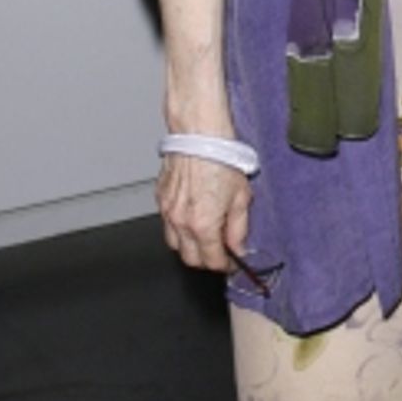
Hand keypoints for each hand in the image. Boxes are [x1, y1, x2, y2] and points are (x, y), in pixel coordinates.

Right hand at [158, 152, 250, 273]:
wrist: (199, 135)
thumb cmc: (221, 159)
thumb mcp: (241, 197)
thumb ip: (239, 229)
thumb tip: (238, 248)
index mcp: (203, 225)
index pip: (213, 261)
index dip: (226, 265)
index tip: (233, 261)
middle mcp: (181, 222)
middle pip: (191, 259)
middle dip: (207, 260)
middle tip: (221, 251)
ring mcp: (167, 211)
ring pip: (175, 245)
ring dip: (190, 246)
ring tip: (206, 235)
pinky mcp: (160, 199)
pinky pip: (167, 224)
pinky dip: (179, 228)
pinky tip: (192, 217)